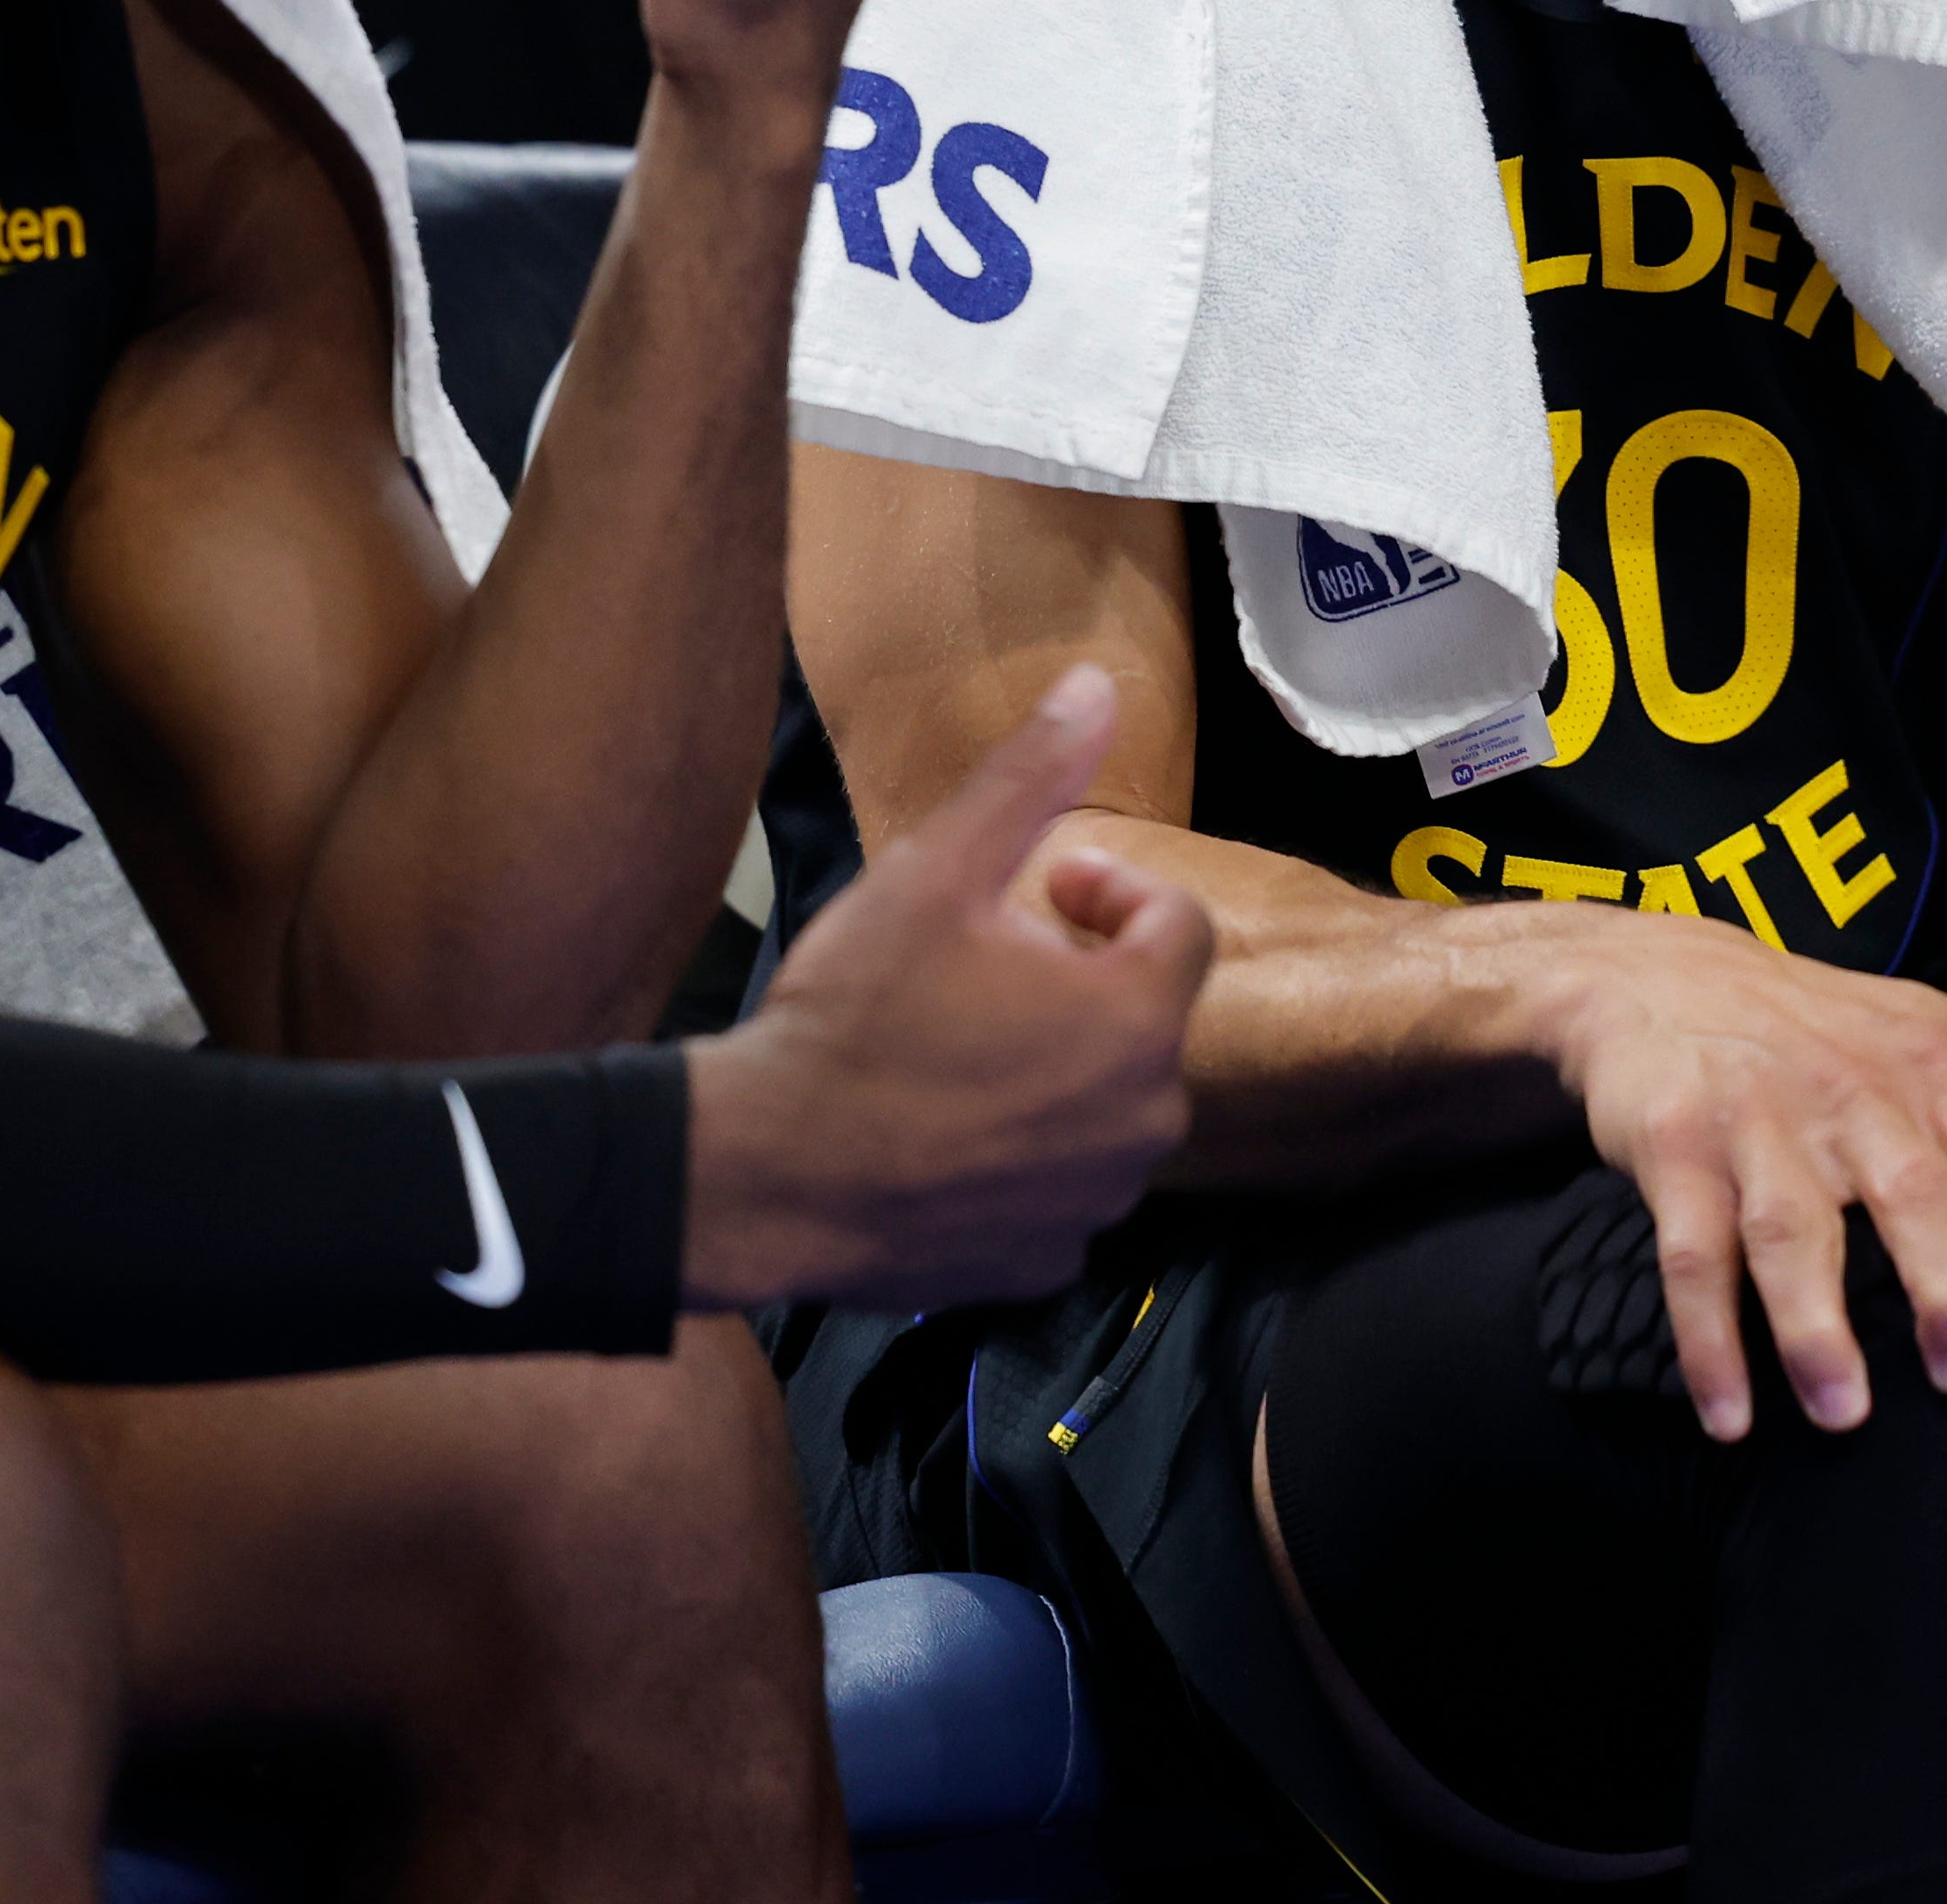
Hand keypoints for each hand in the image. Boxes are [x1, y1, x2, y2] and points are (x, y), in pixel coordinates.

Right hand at [681, 664, 1208, 1310]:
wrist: (766, 1175)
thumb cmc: (853, 1014)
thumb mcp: (934, 871)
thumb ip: (1029, 776)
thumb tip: (1100, 682)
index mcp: (1134, 1017)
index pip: (1180, 927)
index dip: (1115, 893)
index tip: (1047, 887)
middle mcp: (1143, 1120)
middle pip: (1142, 1021)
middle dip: (1083, 981)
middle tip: (986, 963)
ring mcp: (1096, 1203)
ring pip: (1102, 1109)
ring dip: (1056, 1068)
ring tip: (959, 1044)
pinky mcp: (1045, 1264)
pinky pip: (1059, 1188)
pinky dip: (1023, 1155)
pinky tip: (944, 1129)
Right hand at [1547, 915, 1946, 1440]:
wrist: (1661, 976)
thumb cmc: (1826, 1034)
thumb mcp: (1945, 1053)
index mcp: (1936, 1068)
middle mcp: (1852, 1091)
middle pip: (1911, 1193)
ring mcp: (1757, 1119)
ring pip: (1793, 1232)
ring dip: (1816, 1329)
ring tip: (1845, 1416)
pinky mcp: (1674, 1147)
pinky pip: (1691, 1255)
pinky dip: (1709, 1340)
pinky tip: (1732, 1414)